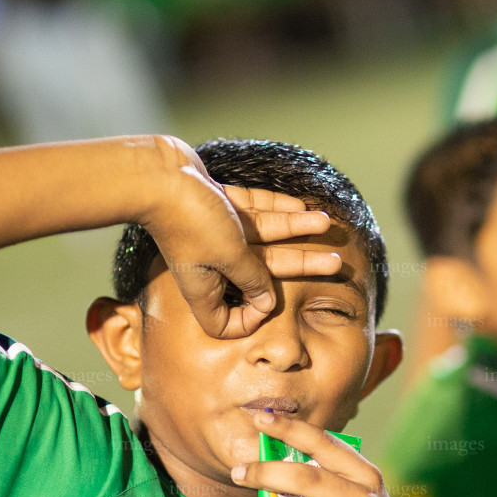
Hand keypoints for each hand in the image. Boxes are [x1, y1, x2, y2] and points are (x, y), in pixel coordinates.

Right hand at [141, 136, 340, 337]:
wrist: (159, 173)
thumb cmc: (191, 219)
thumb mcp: (230, 256)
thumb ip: (254, 278)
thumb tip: (269, 301)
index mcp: (206, 287)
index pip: (226, 323)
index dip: (250, 319)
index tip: (268, 304)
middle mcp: (211, 264)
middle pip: (263, 274)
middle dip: (302, 267)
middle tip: (337, 264)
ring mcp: (215, 233)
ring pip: (265, 238)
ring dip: (297, 232)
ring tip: (329, 224)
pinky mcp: (217, 205)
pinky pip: (254, 211)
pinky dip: (277, 210)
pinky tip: (304, 208)